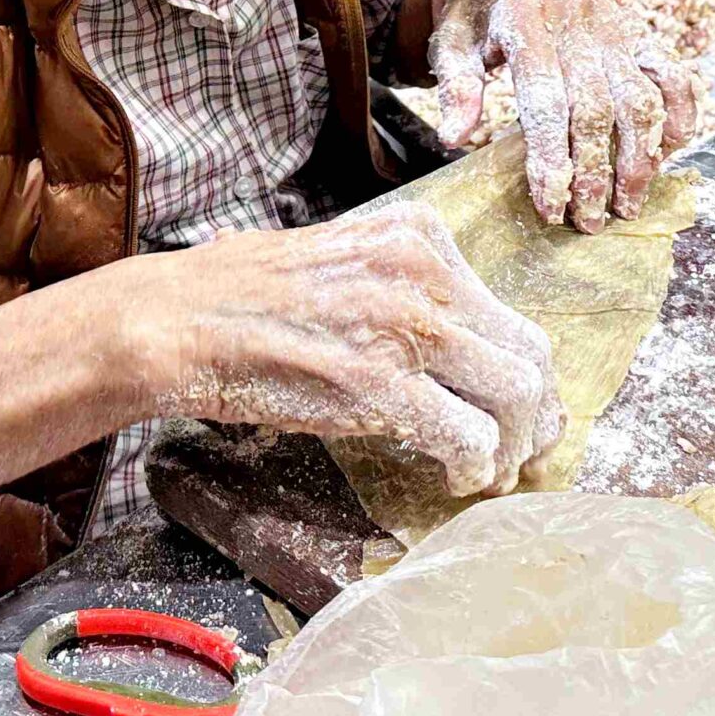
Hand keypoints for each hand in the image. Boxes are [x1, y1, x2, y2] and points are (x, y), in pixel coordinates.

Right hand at [133, 202, 562, 496]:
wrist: (179, 319)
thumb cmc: (247, 298)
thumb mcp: (344, 262)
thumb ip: (404, 291)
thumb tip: (458, 348)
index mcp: (418, 236)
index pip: (507, 310)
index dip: (523, 372)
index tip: (516, 411)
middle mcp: (423, 271)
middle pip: (528, 351)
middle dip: (535, 415)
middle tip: (522, 454)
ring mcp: (405, 325)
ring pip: (514, 394)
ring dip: (510, 448)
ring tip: (486, 472)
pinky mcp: (380, 382)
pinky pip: (469, 436)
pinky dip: (474, 467)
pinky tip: (454, 478)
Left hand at [427, 0, 695, 231]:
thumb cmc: (477, 19)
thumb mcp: (451, 43)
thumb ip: (455, 86)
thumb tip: (455, 137)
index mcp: (525, 18)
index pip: (545, 99)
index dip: (550, 158)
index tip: (551, 205)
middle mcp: (576, 18)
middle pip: (596, 107)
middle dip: (594, 172)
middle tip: (589, 220)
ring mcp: (612, 23)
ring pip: (639, 97)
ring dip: (639, 157)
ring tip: (628, 203)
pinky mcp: (635, 30)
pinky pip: (669, 73)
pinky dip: (679, 112)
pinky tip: (670, 153)